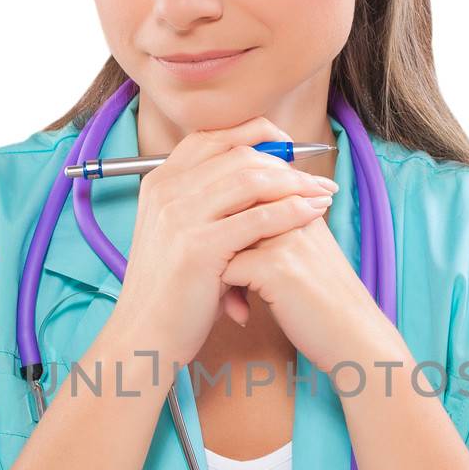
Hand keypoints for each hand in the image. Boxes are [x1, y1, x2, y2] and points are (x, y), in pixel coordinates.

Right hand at [108, 117, 339, 369]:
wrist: (145, 334)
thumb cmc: (170, 290)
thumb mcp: (179, 234)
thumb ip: (207, 204)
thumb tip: (255, 180)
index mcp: (159, 181)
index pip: (213, 137)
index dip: (256, 135)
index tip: (289, 147)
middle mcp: (166, 191)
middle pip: (238, 156)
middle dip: (286, 164)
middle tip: (318, 180)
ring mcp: (180, 216)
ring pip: (251, 180)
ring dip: (295, 184)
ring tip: (323, 195)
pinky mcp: (198, 246)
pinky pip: (256, 218)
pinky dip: (290, 212)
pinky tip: (312, 214)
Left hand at [220, 207, 389, 375]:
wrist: (357, 339)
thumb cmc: (329, 305)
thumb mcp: (309, 257)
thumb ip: (279, 237)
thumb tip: (238, 235)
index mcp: (303, 206)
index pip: (249, 201)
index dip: (235, 234)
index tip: (237, 266)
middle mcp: (294, 214)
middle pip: (232, 220)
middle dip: (222, 251)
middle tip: (229, 287)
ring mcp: (285, 239)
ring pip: (224, 243)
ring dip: (221, 275)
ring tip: (234, 303)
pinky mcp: (274, 266)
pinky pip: (225, 270)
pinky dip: (227, 296)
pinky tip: (242, 315)